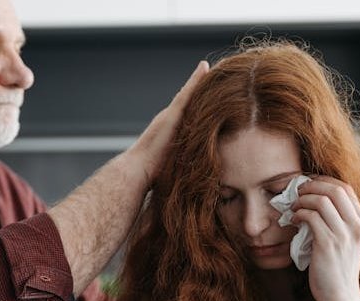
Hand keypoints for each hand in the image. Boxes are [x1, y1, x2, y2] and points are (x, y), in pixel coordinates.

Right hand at [127, 61, 209, 183]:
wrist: (140, 169)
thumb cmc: (158, 174)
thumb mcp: (179, 164)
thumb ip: (187, 160)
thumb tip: (200, 174)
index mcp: (176, 129)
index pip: (193, 111)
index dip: (203, 101)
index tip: (216, 92)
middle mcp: (172, 118)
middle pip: (193, 100)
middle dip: (204, 87)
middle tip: (219, 72)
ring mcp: (171, 114)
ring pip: (191, 94)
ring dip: (201, 79)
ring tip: (215, 67)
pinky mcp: (172, 112)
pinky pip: (187, 92)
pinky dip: (195, 79)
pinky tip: (203, 67)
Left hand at [291, 175, 359, 300]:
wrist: (340, 295)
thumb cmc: (337, 267)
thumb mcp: (346, 241)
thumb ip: (338, 221)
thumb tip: (314, 199)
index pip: (346, 189)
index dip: (324, 181)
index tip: (308, 184)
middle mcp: (356, 226)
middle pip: (335, 189)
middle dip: (312, 185)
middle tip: (297, 191)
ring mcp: (343, 235)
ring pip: (321, 201)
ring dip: (302, 200)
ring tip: (294, 207)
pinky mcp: (328, 244)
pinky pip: (311, 217)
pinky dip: (298, 214)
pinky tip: (293, 220)